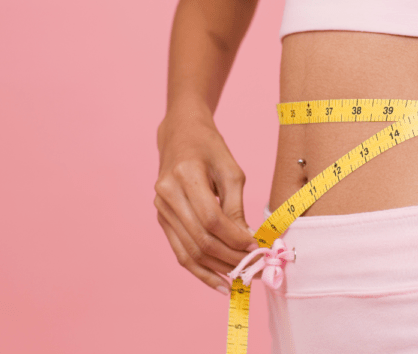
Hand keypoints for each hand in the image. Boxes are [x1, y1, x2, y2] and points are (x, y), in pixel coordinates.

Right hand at [154, 108, 258, 295]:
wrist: (180, 136)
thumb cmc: (210, 149)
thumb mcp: (231, 170)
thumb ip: (236, 207)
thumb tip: (247, 242)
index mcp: (184, 175)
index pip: (211, 218)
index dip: (234, 237)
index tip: (256, 248)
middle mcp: (167, 194)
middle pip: (200, 238)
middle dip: (230, 258)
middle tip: (254, 269)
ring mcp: (161, 209)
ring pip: (189, 251)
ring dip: (217, 269)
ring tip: (241, 279)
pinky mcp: (162, 219)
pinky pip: (180, 251)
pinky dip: (200, 270)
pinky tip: (218, 282)